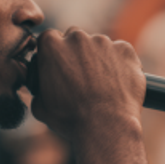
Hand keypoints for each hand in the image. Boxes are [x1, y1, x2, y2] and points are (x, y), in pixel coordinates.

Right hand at [29, 28, 144, 141]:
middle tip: (81, 77)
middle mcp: (77, 38)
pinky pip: (120, 52)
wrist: (106, 126)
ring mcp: (103, 42)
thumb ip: (39, 87)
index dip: (55, 53)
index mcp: (51, 45)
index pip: (50, 39)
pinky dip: (120, 64)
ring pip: (99, 45)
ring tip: (102, 84)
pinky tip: (117, 83)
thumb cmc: (71, 119)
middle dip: (77, 53)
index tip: (60, 66)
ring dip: (99, 59)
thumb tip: (43, 87)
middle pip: (75, 38)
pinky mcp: (125, 49)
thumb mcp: (40, 106)